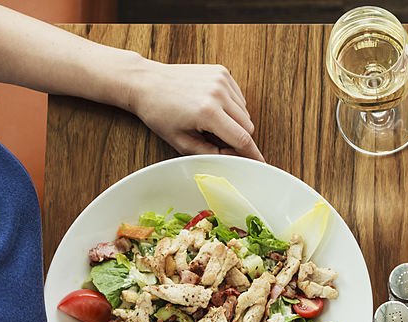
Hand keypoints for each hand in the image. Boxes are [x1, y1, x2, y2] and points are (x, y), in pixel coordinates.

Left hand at [129, 61, 264, 160]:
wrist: (146, 82)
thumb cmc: (159, 113)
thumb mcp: (181, 142)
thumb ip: (210, 153)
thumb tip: (233, 158)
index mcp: (207, 112)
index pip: (242, 138)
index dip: (253, 154)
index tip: (260, 163)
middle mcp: (218, 93)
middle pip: (247, 126)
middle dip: (239, 138)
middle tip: (220, 142)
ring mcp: (221, 79)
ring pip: (245, 112)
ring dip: (235, 122)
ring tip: (211, 122)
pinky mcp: (221, 72)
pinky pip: (239, 97)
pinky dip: (232, 107)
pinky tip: (213, 107)